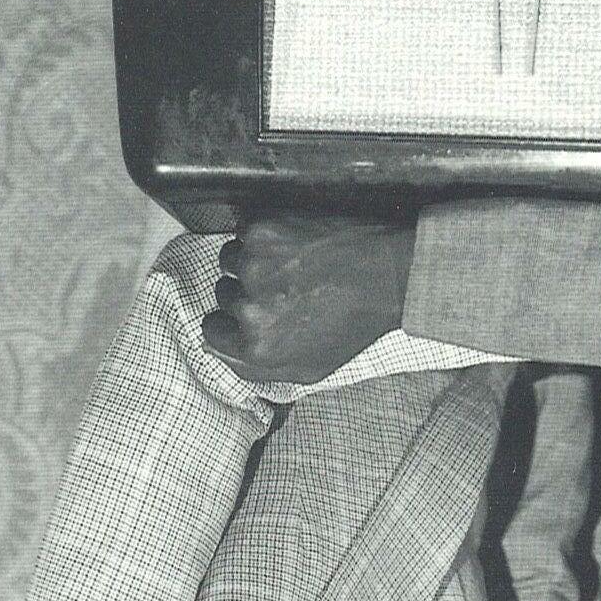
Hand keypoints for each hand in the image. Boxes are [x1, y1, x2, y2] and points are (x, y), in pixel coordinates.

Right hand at [201, 211, 412, 385]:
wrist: (390, 273)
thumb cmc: (355, 322)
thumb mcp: (310, 369)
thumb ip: (258, 370)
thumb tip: (222, 352)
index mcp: (257, 347)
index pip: (211, 331)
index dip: (229, 320)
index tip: (248, 310)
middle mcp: (249, 308)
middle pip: (222, 293)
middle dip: (246, 289)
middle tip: (285, 287)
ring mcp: (254, 265)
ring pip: (230, 259)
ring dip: (253, 259)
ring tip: (291, 263)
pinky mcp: (263, 230)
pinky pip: (244, 231)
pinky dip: (264, 233)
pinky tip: (295, 243)